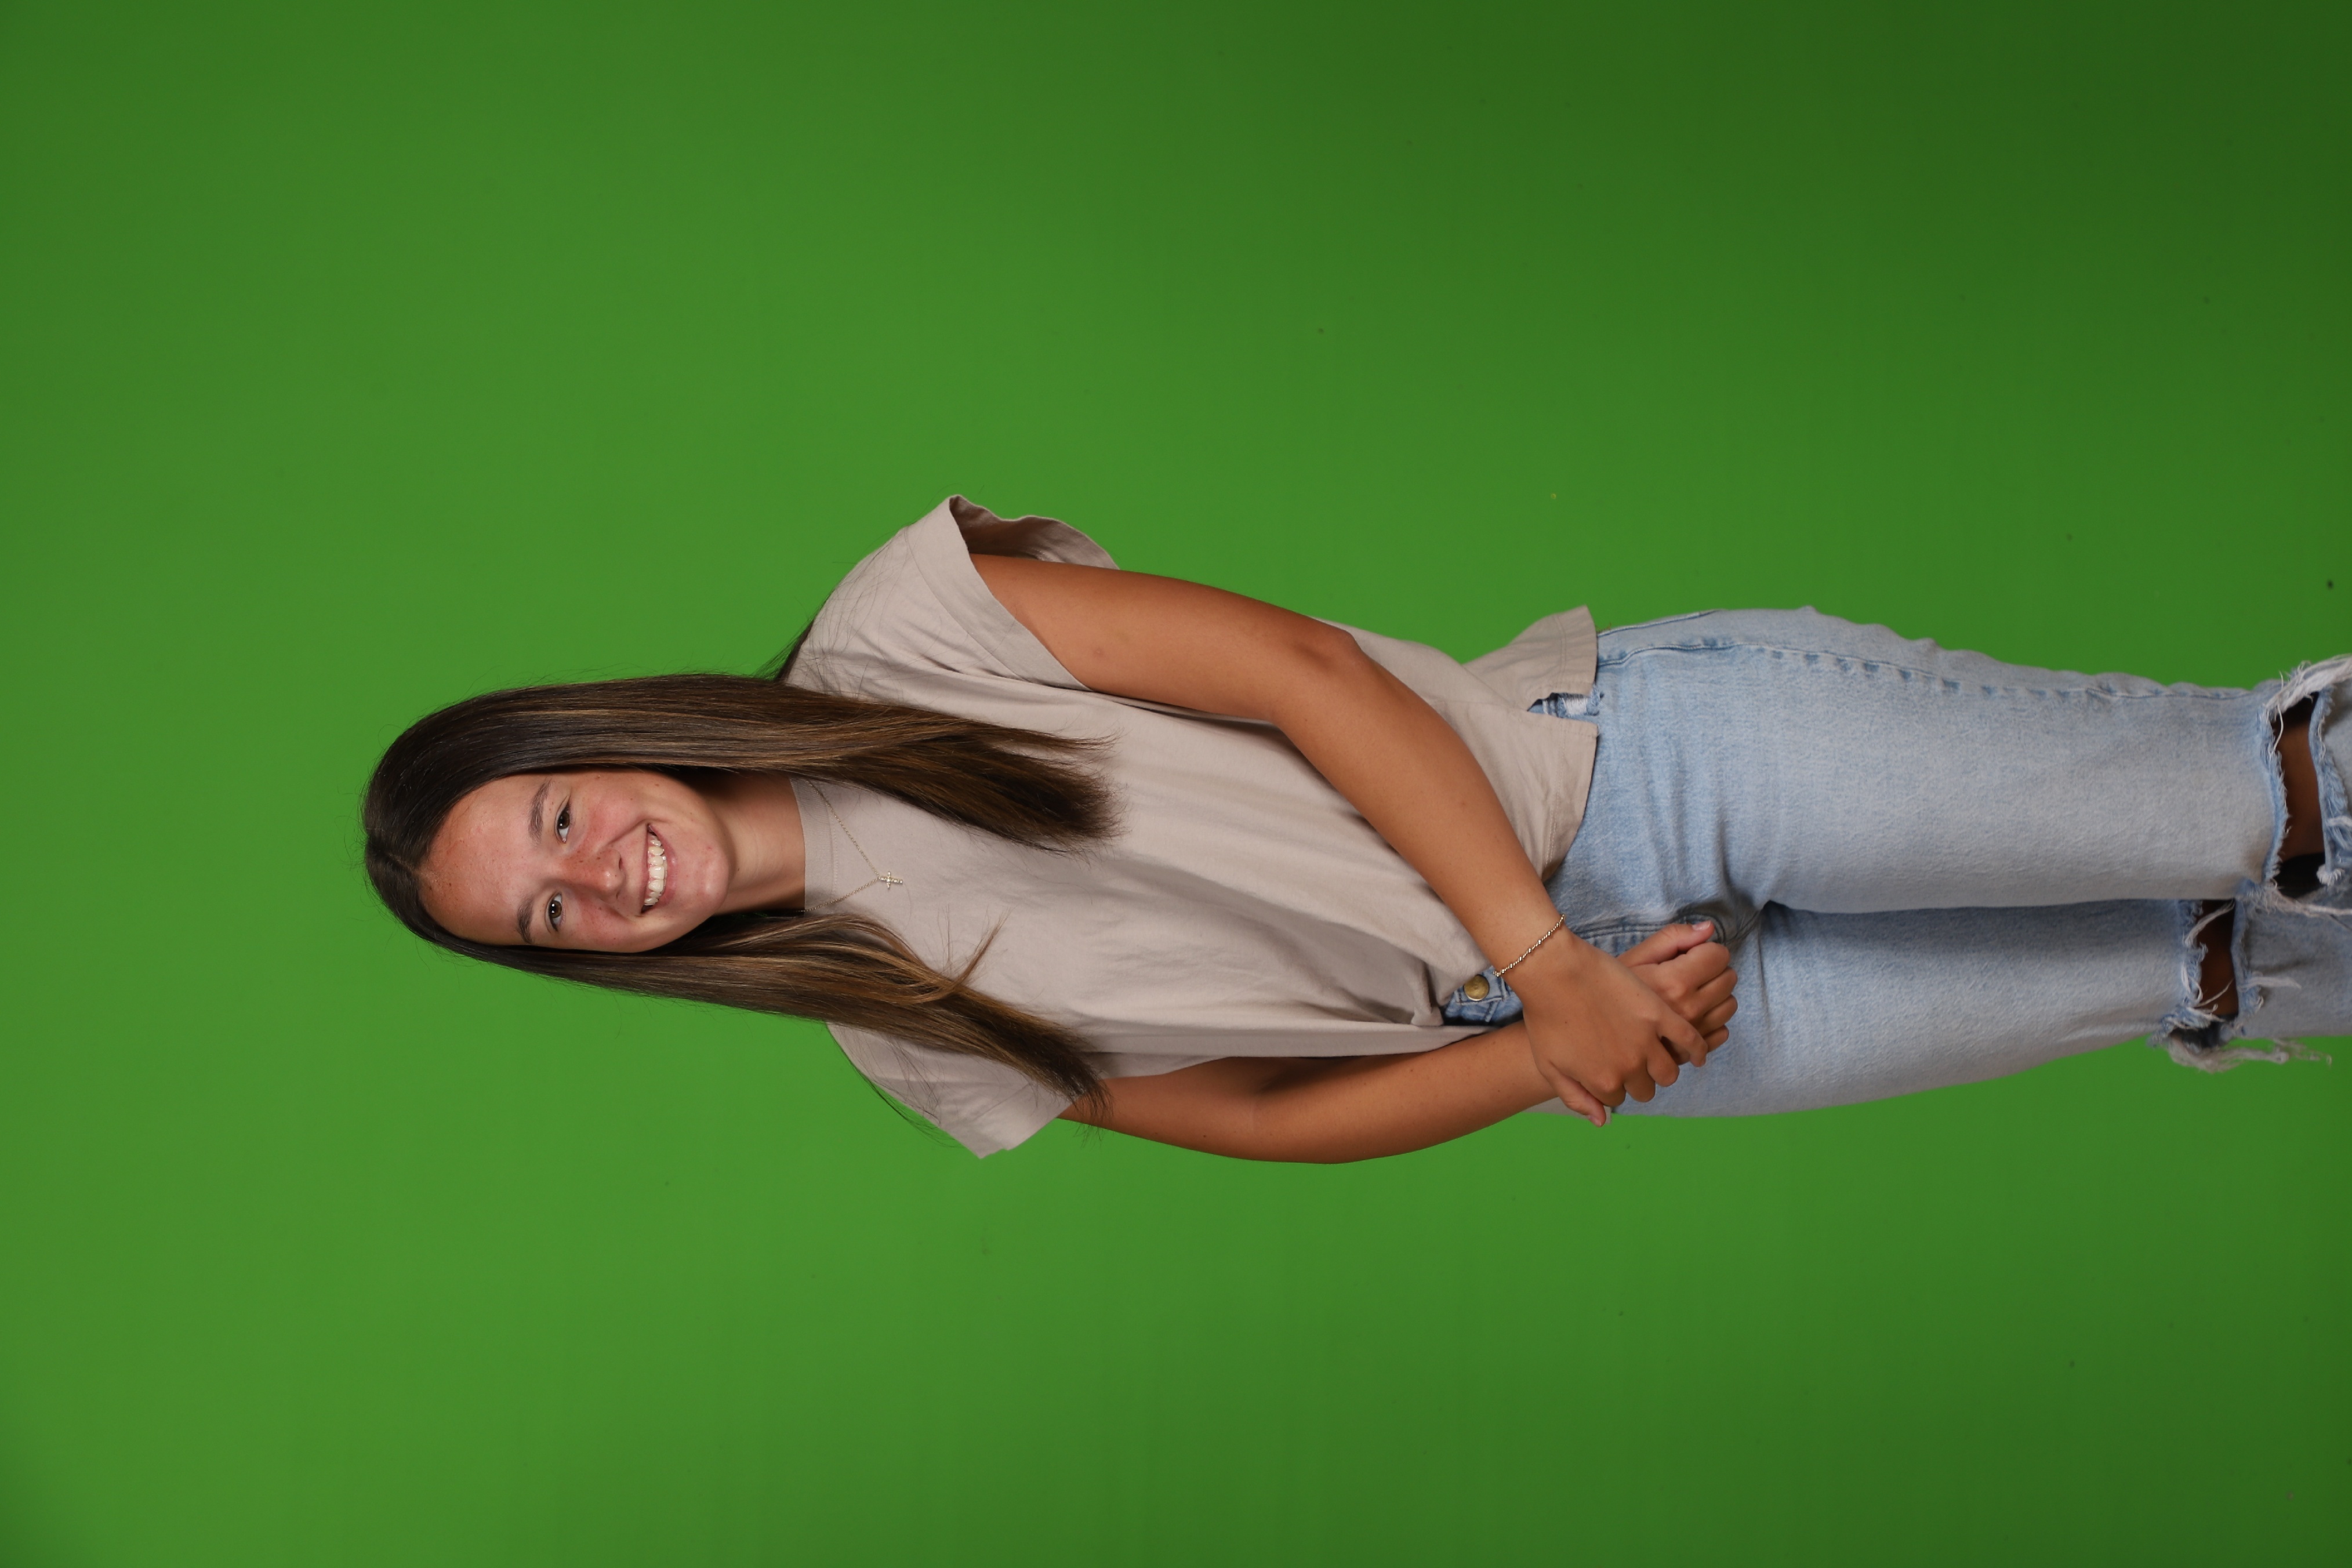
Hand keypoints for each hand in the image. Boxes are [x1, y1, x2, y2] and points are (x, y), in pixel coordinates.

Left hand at [1508, 922, 1734, 1126]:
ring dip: (1663, 1069)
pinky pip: (1689, 1040)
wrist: (1554, 971)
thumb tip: (1602, 1121)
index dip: (1611, 1084)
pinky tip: (1697, 1054)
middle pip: (1646, 1089)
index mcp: (1603, 1081)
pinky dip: (1697, 1050)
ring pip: (1669, 1072)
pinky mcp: (1660, 1014)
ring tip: (1657, 1057)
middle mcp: (1629, 1067)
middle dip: (1637, 1079)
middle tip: (1630, 1061)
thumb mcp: (1549, 1066)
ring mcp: (1646, 1041)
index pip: (1618, 1098)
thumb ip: (1575, 1098)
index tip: (1606, 1069)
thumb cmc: (1545, 1017)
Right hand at [1621, 921, 1737, 1054]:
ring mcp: (1691, 1035)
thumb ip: (1674, 938)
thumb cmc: (1611, 987)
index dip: (1706, 950)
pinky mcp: (1688, 1054)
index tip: (1691, 955)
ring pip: (1728, 1006)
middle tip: (1691, 973)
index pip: (1719, 956)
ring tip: (1690, 995)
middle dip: (1713, 971)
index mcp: (1675, 981)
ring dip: (1715, 997)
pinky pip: (1721, 1033)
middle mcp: (1688, 1010)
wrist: (1590, 1028)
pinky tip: (1690, 1017)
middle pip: (1728, 980)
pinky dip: (1712, 1023)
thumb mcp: (1637, 955)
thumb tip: (1708, 929)